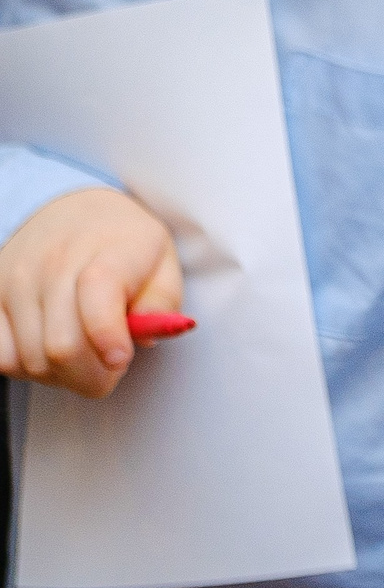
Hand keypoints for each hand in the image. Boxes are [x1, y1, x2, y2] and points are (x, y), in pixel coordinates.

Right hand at [0, 188, 181, 396]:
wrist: (70, 212)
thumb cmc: (122, 245)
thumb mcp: (162, 264)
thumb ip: (161, 305)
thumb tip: (147, 338)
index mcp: (109, 251)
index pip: (97, 296)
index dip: (108, 337)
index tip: (121, 358)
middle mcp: (54, 264)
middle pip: (62, 346)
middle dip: (93, 376)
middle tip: (110, 368)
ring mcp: (15, 281)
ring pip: (31, 359)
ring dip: (63, 376)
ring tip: (84, 358)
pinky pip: (1, 356)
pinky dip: (26, 368)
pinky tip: (49, 352)